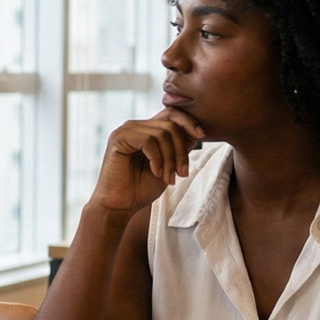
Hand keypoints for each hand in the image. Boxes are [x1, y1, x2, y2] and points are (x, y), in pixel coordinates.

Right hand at [90, 109, 204, 215]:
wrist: (120, 206)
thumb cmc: (141, 188)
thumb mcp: (168, 165)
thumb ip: (178, 148)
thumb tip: (197, 132)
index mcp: (146, 130)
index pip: (171, 114)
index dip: (189, 122)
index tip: (201, 136)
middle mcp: (135, 126)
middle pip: (171, 124)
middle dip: (181, 150)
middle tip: (182, 174)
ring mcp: (125, 130)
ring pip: (162, 133)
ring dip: (170, 158)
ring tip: (168, 178)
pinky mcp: (118, 139)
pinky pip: (148, 140)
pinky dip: (157, 159)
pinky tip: (156, 173)